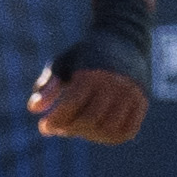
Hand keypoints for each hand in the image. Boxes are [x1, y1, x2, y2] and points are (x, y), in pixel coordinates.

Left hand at [33, 56, 150, 146]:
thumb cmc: (85, 54)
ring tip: (77, 128)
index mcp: (91, 74)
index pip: (71, 106)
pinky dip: (110, 137)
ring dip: (89, 135)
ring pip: (109, 129)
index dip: (55, 120)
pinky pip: (127, 131)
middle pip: (90, 121)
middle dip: (70, 129)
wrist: (124, 39)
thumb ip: (48, 86)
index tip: (44, 126)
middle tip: (60, 128)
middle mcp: (114, 84)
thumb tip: (34, 110)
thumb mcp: (62, 63)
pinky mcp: (142, 101)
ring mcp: (131, 94)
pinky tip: (96, 132)